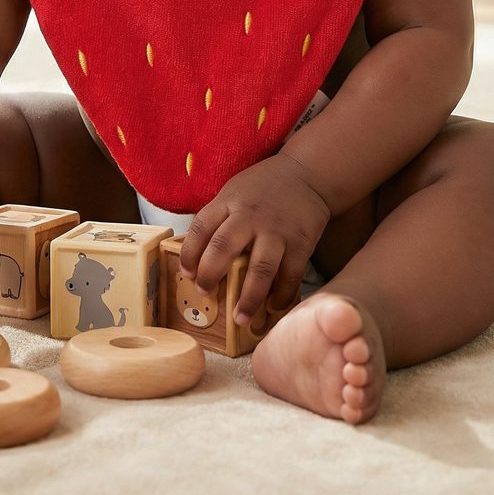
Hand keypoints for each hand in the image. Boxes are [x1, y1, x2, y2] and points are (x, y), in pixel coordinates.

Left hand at [177, 153, 330, 324]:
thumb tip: (196, 255)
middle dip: (210, 276)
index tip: (186, 274)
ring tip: (241, 319)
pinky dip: (282, 295)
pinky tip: (273, 307)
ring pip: (260, 269)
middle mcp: (250, 216)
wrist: (307, 175)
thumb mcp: (234, 192)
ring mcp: (277, 231)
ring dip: (249, 298)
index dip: (189, 254)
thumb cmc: (263, 188)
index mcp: (229, 202)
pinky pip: (290, 275)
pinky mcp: (301, 243)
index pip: (200, 228)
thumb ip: (218, 218)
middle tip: (205, 295)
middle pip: (223, 248)